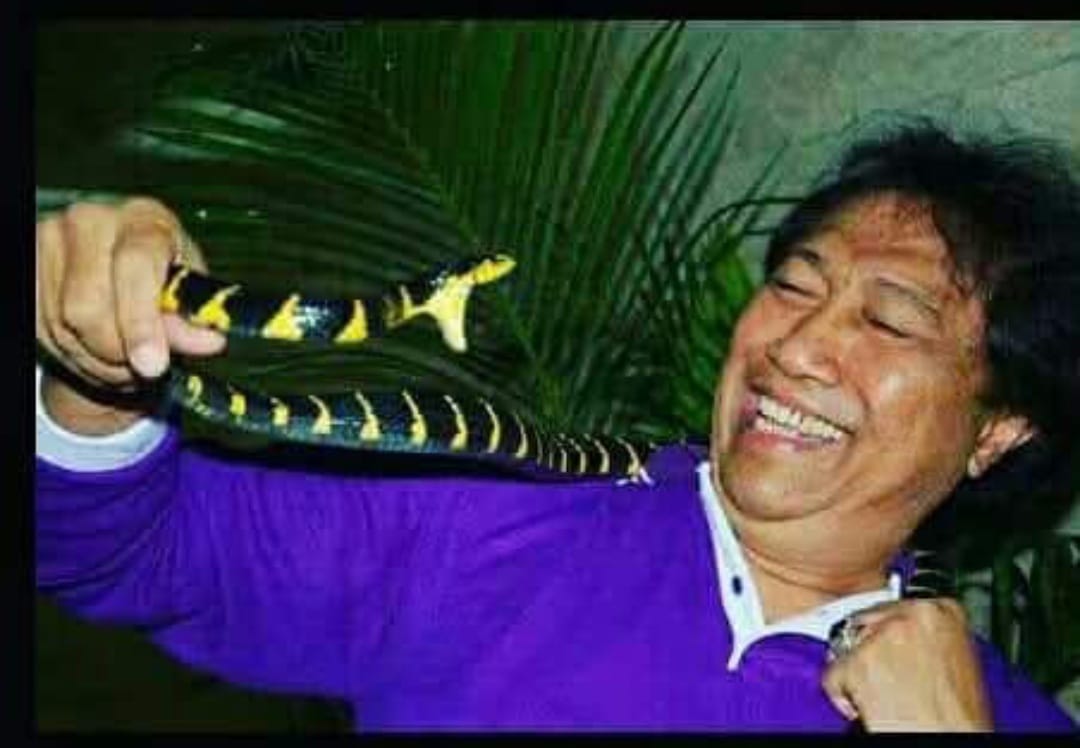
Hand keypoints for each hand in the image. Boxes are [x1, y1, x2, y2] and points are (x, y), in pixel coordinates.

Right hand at [36, 198, 225, 434]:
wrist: (120, 279)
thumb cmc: (163, 281)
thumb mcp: (188, 295)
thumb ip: (193, 318)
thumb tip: (210, 340)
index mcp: (145, 219)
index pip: (136, 267)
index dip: (142, 322)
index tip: (153, 364)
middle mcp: (91, 220)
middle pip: (90, 306)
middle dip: (118, 352)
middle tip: (143, 366)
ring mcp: (50, 240)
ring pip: (63, 324)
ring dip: (96, 358)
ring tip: (122, 357)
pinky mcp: (28, 265)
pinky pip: (41, 328)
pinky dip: (69, 352)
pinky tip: (93, 347)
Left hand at [821, 598, 992, 731]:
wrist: (951, 740)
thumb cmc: (957, 720)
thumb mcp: (954, 664)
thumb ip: (928, 641)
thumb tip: (907, 641)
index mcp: (945, 613)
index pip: (899, 605)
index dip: (888, 630)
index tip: (888, 646)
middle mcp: (914, 615)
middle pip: (868, 622)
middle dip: (869, 650)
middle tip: (886, 680)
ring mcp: (884, 636)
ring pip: (848, 647)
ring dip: (858, 673)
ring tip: (887, 698)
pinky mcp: (858, 661)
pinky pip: (833, 675)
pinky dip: (842, 694)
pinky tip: (872, 707)